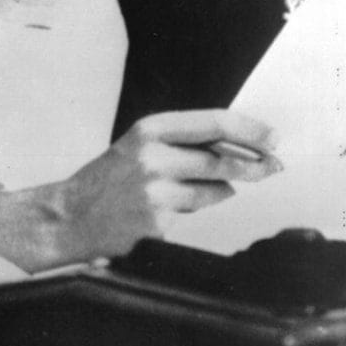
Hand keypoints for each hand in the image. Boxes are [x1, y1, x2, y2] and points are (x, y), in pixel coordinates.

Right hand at [0, 109, 280, 271]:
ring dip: (224, 187)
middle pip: (221, 157)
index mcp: (149, 129)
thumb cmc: (109, 178)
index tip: (273, 136)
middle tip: (274, 166)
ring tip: (212, 185)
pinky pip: (198, 212)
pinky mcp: (158, 223)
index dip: (250, 129)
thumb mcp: (140, 144)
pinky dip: (200, 206)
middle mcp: (153, 156)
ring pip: (215, 188)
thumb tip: (238, 144)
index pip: (213, 122)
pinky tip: (179, 204)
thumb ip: (183, 141)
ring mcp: (156, 191)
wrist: (70, 216)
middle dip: (254, 163)